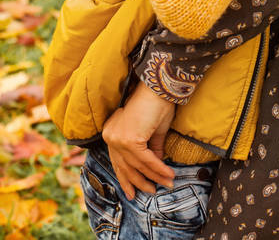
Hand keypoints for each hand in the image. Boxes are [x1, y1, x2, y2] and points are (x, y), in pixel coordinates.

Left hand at [101, 80, 175, 199]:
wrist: (159, 86)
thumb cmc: (156, 103)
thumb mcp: (152, 130)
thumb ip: (150, 150)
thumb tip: (156, 165)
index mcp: (112, 132)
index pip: (118, 161)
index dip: (127, 178)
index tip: (133, 192)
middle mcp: (111, 136)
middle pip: (126, 166)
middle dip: (140, 182)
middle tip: (151, 192)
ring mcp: (118, 138)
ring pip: (137, 165)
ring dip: (154, 177)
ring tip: (167, 184)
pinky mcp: (130, 140)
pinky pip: (147, 160)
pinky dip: (159, 168)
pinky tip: (168, 175)